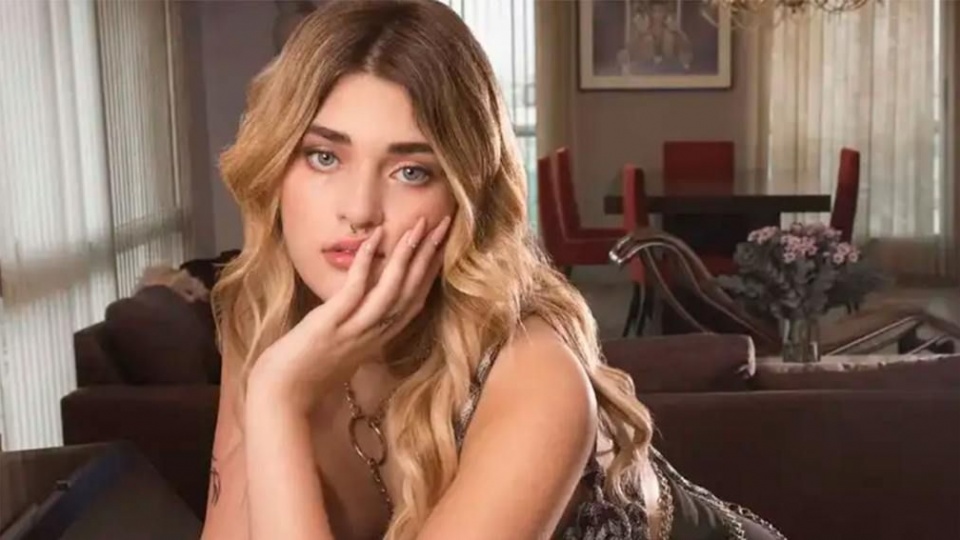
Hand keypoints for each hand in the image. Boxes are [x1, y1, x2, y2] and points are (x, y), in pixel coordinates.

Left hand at [249, 215, 451, 413]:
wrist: (282, 398)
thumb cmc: (306, 375)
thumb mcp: (342, 351)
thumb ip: (357, 330)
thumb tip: (361, 306)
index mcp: (379, 338)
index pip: (415, 300)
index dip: (431, 272)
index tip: (443, 246)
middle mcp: (375, 334)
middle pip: (412, 290)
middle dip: (430, 255)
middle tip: (444, 224)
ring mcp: (355, 329)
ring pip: (392, 288)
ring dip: (409, 254)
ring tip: (420, 226)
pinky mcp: (333, 323)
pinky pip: (356, 287)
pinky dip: (368, 261)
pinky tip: (376, 237)